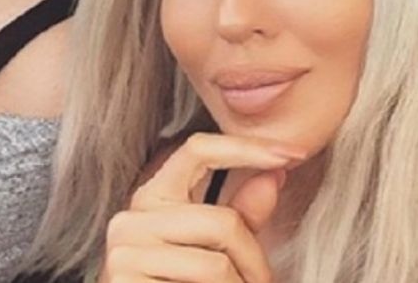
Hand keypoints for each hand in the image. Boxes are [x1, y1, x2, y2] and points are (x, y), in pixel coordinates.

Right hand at [98, 133, 303, 282]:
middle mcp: (132, 217)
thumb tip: (274, 174)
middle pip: (223, 222)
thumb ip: (240, 214)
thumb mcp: (215, 247)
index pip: (198, 149)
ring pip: (216, 263)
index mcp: (152, 197)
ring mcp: (125, 251)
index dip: (247, 147)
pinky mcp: (125, 278)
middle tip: (261, 282)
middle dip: (254, 260)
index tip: (292, 154)